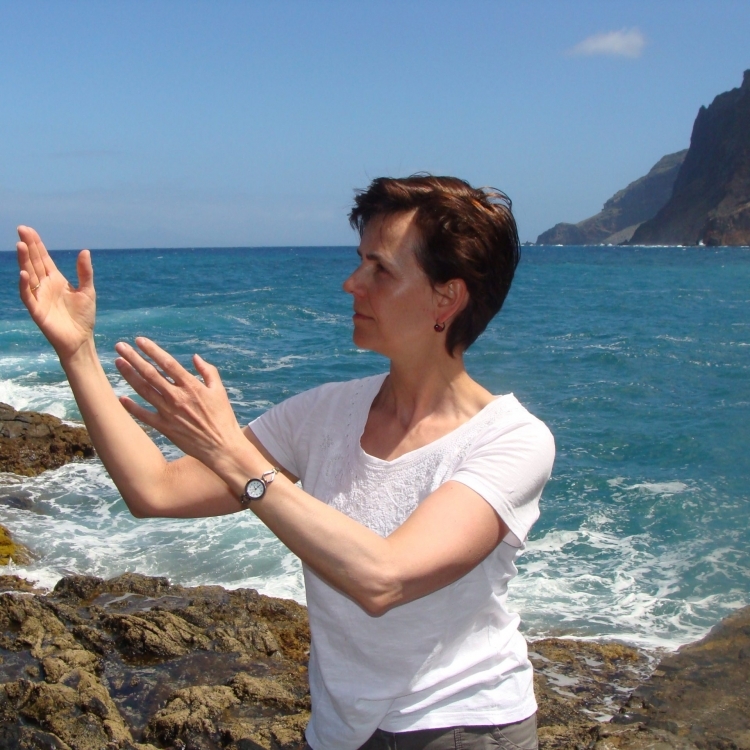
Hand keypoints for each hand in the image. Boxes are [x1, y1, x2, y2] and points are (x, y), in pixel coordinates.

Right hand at [17, 226, 95, 360]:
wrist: (81, 339)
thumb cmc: (83, 316)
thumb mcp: (87, 290)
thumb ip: (84, 272)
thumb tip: (85, 251)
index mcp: (56, 279)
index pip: (43, 258)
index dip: (36, 244)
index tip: (28, 229)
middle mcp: (45, 286)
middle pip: (34, 262)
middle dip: (28, 246)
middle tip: (21, 229)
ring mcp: (39, 297)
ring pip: (29, 275)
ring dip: (24, 261)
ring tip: (21, 245)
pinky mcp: (37, 310)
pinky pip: (28, 296)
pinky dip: (25, 285)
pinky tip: (24, 273)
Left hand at [114, 337, 245, 470]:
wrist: (220, 447)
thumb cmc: (223, 417)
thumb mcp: (219, 391)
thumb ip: (208, 371)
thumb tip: (195, 357)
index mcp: (191, 386)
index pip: (167, 363)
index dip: (152, 350)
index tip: (139, 340)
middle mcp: (177, 397)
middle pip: (150, 373)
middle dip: (133, 358)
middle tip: (120, 346)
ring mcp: (168, 412)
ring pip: (143, 390)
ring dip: (129, 375)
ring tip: (118, 363)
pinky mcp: (164, 427)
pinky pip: (143, 415)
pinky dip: (131, 407)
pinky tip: (121, 397)